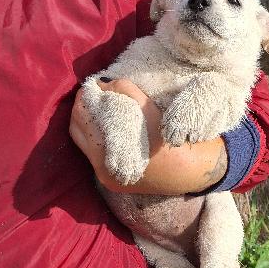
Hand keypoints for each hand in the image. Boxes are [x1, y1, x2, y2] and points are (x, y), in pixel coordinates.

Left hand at [70, 79, 228, 194]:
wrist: (191, 171)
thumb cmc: (172, 137)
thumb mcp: (149, 108)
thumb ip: (123, 90)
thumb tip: (101, 84)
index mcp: (109, 150)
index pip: (82, 116)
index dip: (85, 97)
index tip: (92, 85)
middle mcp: (103, 168)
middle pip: (77, 130)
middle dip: (83, 109)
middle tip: (93, 94)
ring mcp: (107, 178)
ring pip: (84, 144)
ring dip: (88, 124)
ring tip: (100, 109)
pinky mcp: (113, 183)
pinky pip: (95, 156)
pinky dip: (97, 138)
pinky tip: (109, 128)